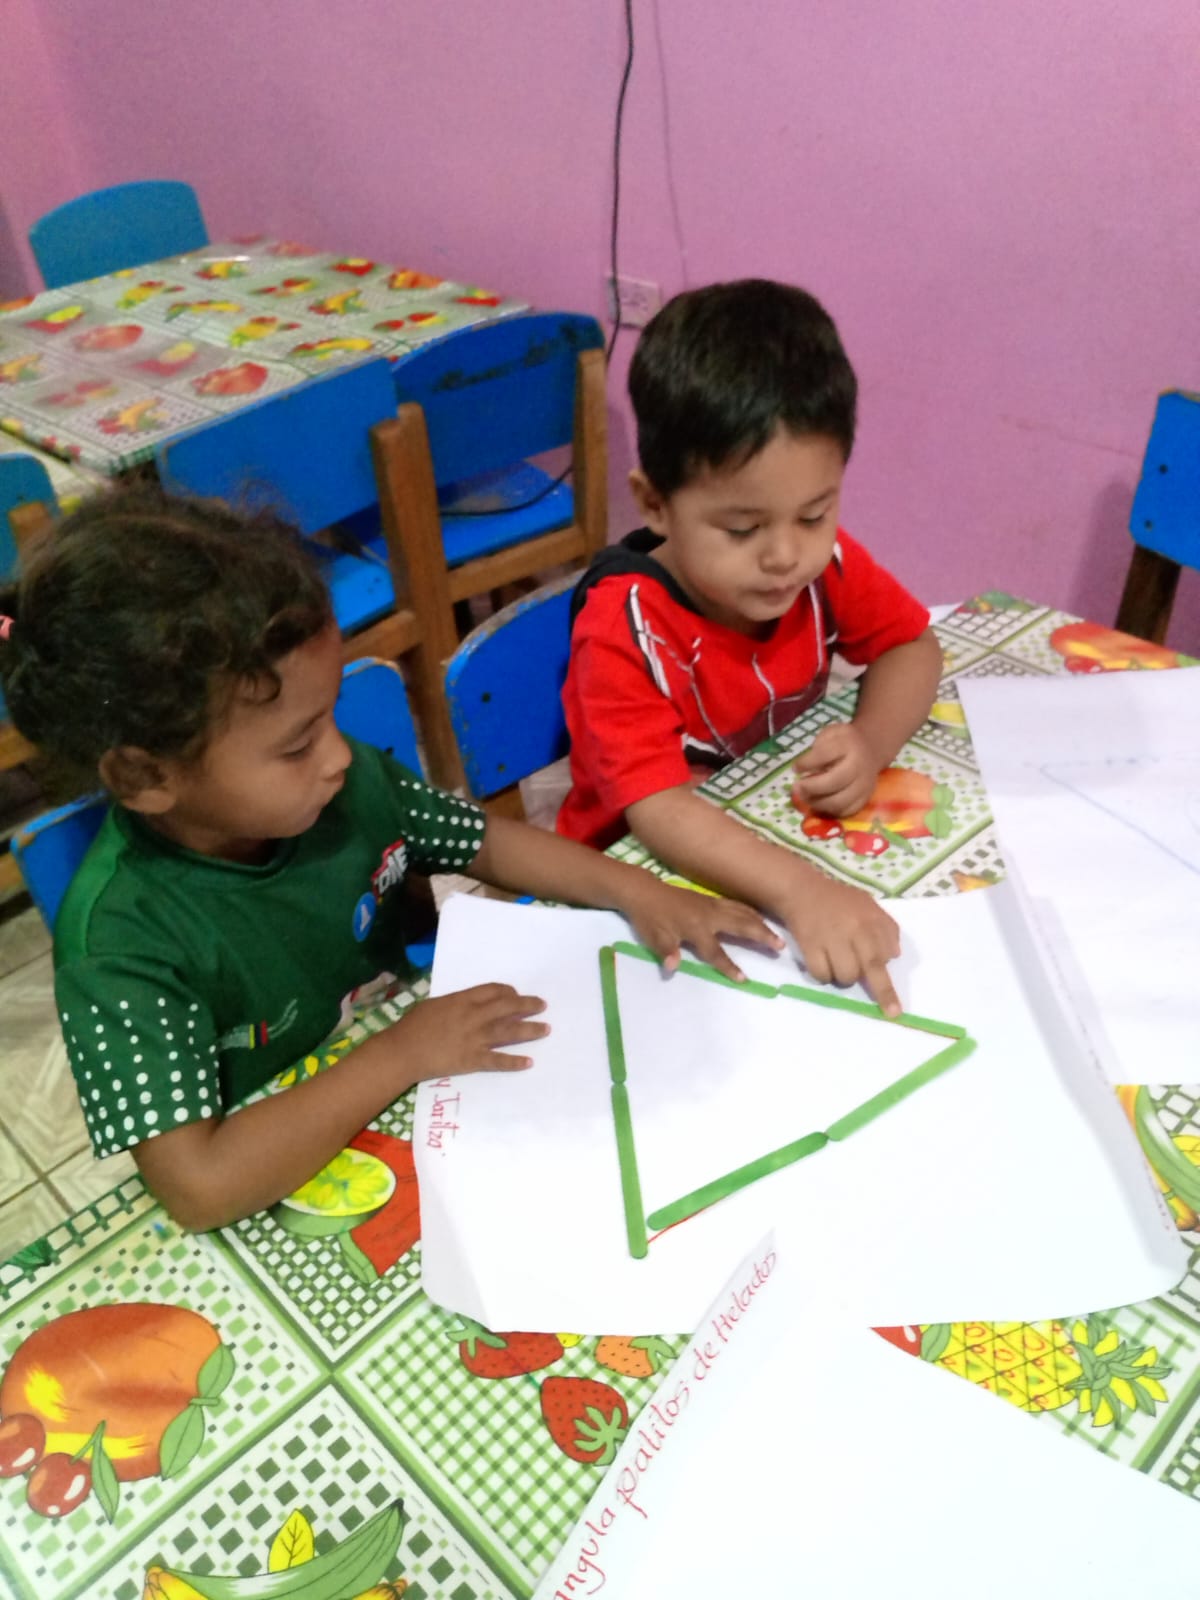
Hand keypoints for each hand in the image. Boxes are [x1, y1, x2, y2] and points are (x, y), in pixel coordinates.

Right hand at [389, 984, 548, 1077]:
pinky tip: (529, 1062)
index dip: (509, 992)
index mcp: (462, 1000)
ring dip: (530, 1030)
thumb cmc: (413, 1026)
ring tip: (546, 1028)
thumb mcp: (434, 1004)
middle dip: (527, 1006)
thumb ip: (455, 1003)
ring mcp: (475, 1039)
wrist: (403, 1051)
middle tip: (542, 1006)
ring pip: (509, 1032)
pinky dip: (514, 1062)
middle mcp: (474, 1017)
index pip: (493, 991)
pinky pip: (498, 1061)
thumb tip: (468, 1003)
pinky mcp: (473, 1060)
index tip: (516, 995)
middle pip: (507, 1008)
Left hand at [620, 878, 784, 981]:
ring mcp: (711, 905)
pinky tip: (759, 917)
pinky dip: (751, 911)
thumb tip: (672, 966)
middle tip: (780, 946)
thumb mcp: (653, 938)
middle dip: (761, 936)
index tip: (744, 979)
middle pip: (740, 926)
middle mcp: (708, 915)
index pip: (715, 952)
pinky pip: (736, 905)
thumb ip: (665, 951)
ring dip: (761, 923)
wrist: (644, 892)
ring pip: (742, 913)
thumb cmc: (649, 918)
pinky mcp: (711, 899)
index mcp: (695, 928)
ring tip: (777, 936)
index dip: (729, 967)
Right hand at [781, 873, 901, 1015]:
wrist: (802, 891)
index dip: (892, 977)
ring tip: (838, 964)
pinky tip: (821, 963)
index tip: (897, 1003)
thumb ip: (885, 927)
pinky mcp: (810, 946)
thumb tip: (894, 955)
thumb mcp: (868, 905)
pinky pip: (822, 975)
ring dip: (844, 977)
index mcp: (871, 919)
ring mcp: (832, 938)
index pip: (887, 952)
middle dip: (883, 993)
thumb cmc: (838, 900)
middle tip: (891, 1012)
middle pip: (871, 968)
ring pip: (846, 976)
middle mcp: (854, 929)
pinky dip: (823, 975)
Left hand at [791, 723, 880, 817]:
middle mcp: (859, 766)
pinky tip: (818, 802)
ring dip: (816, 802)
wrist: (870, 750)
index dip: (806, 764)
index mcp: (849, 745)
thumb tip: (804, 767)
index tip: (795, 768)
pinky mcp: (864, 799)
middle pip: (834, 782)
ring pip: (839, 802)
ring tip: (804, 796)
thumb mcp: (830, 734)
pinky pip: (845, 811)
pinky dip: (828, 810)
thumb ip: (818, 747)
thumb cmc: (843, 742)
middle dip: (811, 787)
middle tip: (796, 787)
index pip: (824, 755)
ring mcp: (864, 785)